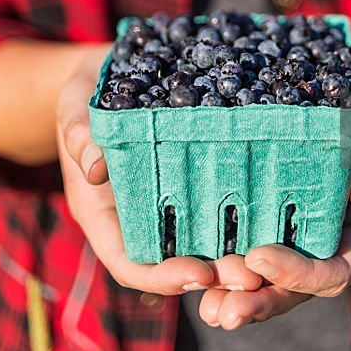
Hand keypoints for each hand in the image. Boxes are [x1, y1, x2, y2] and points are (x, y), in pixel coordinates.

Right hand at [55, 48, 261, 294]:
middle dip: (212, 276)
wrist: (108, 72)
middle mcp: (139, 218)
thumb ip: (81, 135)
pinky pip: (216, 208)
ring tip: (268, 261)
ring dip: (233, 257)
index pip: (130, 263)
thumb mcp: (76, 108)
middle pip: (174, 264)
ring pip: (201, 244)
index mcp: (105, 214)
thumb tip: (95, 166)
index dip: (163, 276)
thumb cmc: (86, 94)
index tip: (199, 273)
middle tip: (250, 277)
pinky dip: (242, 220)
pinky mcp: (193, 183)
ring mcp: (168, 203)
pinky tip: (273, 218)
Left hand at [196, 59, 350, 328]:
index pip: (332, 272)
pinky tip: (201, 281)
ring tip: (209, 310)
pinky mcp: (279, 230)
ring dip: (240, 299)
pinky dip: (231, 273)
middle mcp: (332, 249)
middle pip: (297, 291)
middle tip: (223, 312)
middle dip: (260, 302)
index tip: (258, 256)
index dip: (297, 273)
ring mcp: (304, 244)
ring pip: (273, 285)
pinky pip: (256, 261)